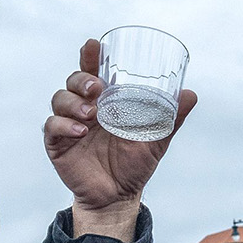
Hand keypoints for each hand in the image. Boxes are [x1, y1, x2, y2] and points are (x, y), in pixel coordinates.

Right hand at [43, 38, 196, 238]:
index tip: (93, 46)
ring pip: (59, 99)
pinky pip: (51, 127)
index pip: (93, 72)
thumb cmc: (134, 165)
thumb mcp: (156, 139)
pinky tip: (80, 132)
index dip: (89, 56)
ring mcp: (69, 126)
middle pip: (72, 81)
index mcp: (104, 102)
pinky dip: (63, 125)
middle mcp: (84, 109)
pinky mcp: (58, 145)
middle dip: (81, 79)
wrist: (118, 197)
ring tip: (91, 114)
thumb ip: (172, 118)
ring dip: (72, 102)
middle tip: (97, 89)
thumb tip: (191, 95)